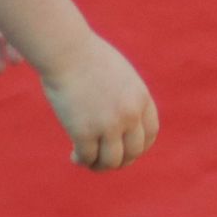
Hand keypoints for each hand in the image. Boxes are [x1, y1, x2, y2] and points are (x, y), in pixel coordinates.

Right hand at [39, 38, 158, 170]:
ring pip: (111, 161)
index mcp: (141, 98)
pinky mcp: (84, 132)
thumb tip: (122, 122)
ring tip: (89, 161)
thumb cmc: (87, 56)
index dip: (140, 147)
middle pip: (134, 152)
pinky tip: (75, 156)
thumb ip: (126, 95)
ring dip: (100, 166)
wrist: (66, 50)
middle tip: (105, 161)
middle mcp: (130, 114)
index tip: (127, 151)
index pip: (150, 133)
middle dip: (121, 161)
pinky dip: (82, 160)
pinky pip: (88, 157)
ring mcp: (109, 124)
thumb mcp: (120, 73)